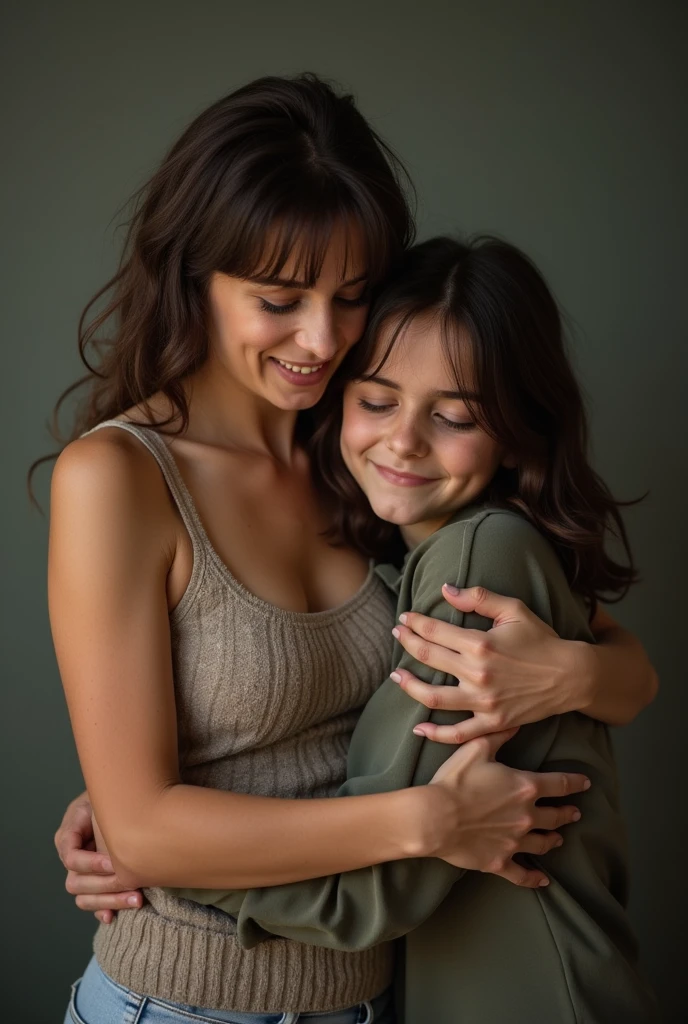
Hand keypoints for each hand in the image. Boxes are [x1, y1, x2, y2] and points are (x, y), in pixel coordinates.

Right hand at [54, 791, 142, 923]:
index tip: (114, 863)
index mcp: (68, 836)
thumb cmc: (112, 797)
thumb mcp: (102, 800)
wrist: (124, 801)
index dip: (91, 863)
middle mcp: (72, 856)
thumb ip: (102, 815)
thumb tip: (115, 838)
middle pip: (77, 883)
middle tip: (134, 887)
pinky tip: (112, 917)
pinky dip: (102, 910)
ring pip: (84, 897)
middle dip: (106, 886)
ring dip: (109, 901)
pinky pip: (93, 903)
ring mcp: (82, 873)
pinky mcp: (95, 882)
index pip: (72, 858)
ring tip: (137, 900)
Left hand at [393, 585, 575, 743]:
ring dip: (410, 686)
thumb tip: (446, 589)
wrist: (571, 676)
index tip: (404, 618)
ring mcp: (483, 702)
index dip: (415, 623)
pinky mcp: (492, 723)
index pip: (435, 631)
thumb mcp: (514, 610)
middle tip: (396, 635)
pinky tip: (419, 728)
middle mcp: (477, 674)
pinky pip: (458, 733)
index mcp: (480, 644)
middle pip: (428, 657)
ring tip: (396, 676)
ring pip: (433, 697)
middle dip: (407, 643)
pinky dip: (436, 734)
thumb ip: (478, 597)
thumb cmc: (542, 639)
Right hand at [426, 728, 588, 886]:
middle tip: (574, 813)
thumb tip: (516, 724)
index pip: (559, 784)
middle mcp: (527, 816)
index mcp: (525, 787)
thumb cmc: (455, 780)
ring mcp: (515, 842)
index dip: (575, 783)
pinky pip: (523, 874)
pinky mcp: (500, 862)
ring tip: (559, 839)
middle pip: (555, 816)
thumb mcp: (477, 749)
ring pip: (543, 844)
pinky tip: (543, 880)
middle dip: (567, 813)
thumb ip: (499, 736)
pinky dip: (535, 878)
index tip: (586, 783)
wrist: (435, 817)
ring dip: (554, 840)